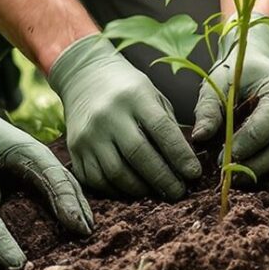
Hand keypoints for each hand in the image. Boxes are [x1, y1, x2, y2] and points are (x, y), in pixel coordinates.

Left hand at [0, 60, 93, 237]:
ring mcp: (36, 166)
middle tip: (89, 235)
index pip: (53, 176)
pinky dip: (63, 205)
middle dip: (79, 207)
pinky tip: (69, 223)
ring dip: (75, 207)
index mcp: (26, 149)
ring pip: (63, 187)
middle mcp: (37, 158)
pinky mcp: (29, 175)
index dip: (66, 201)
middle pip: (66, 183)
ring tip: (86, 232)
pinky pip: (52, 190)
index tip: (77, 224)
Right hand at [49, 33, 201, 199]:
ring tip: (156, 192)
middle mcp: (109, 114)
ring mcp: (88, 133)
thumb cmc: (128, 89)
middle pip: (139, 155)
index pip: (162, 130)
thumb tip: (185, 164)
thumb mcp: (152, 95)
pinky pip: (96, 179)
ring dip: (140, 189)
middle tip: (178, 192)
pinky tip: (131, 189)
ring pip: (116, 173)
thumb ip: (168, 126)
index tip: (194, 174)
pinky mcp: (75, 148)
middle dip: (163, 178)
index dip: (180, 155)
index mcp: (135, 96)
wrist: (85, 77)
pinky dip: (116, 190)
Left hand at [193, 22, 268, 191]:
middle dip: (258, 166)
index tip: (224, 158)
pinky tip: (255, 183)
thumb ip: (208, 109)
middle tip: (230, 175)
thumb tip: (200, 137)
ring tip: (240, 182)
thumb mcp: (218, 84)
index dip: (247, 143)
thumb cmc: (235, 76)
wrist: (256, 70)